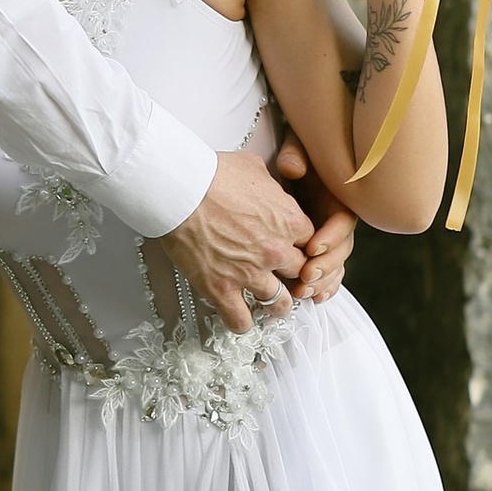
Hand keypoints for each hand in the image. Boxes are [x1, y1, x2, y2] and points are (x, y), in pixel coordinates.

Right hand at [158, 147, 313, 334]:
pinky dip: (242, 322)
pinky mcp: (222, 290)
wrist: (180, 190)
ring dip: (276, 304)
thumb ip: (271, 186)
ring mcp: (250, 274)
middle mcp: (277, 251)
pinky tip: (240, 317)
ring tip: (268, 302)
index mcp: (290, 221)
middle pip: (300, 274)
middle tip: (280, 274)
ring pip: (280, 304)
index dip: (298, 245)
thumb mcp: (253, 168)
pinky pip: (241, 321)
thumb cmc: (212, 174)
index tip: (289, 246)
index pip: (311, 243)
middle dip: (291, 274)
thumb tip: (269, 188)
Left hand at [271, 132, 354, 301]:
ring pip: (334, 265)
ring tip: (302, 291)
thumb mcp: (297, 146)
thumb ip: (296, 155)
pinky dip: (323, 286)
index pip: (342, 221)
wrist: (297, 158)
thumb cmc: (297, 151)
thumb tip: (292, 168)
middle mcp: (337, 221)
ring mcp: (330, 238)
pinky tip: (313, 298)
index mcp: (339, 198)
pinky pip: (327, 272)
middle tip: (306, 276)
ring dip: (322, 281)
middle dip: (325, 265)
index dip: (331, 236)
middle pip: (341, 250)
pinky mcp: (320, 249)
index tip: (313, 246)